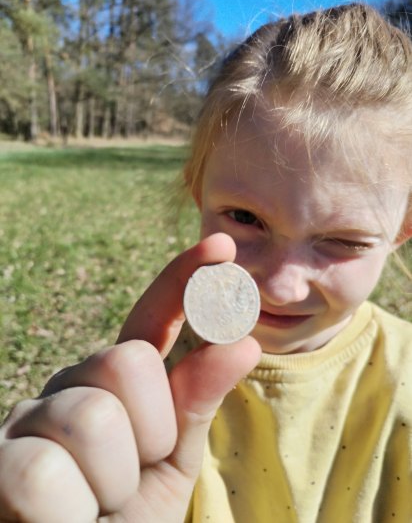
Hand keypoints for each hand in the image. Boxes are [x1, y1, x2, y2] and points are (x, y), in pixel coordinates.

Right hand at [0, 233, 260, 521]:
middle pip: (127, 362)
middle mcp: (72, 384)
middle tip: (130, 477)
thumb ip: (196, 400)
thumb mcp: (172, 462)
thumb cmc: (127, 518)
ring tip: (94, 505)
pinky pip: (41, 473)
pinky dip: (67, 513)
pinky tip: (58, 519)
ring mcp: (28, 416)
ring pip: (91, 418)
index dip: (184, 280)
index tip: (222, 247)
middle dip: (148, 431)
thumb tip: (244, 341)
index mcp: (118, 382)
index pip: (152, 319)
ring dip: (111, 481)